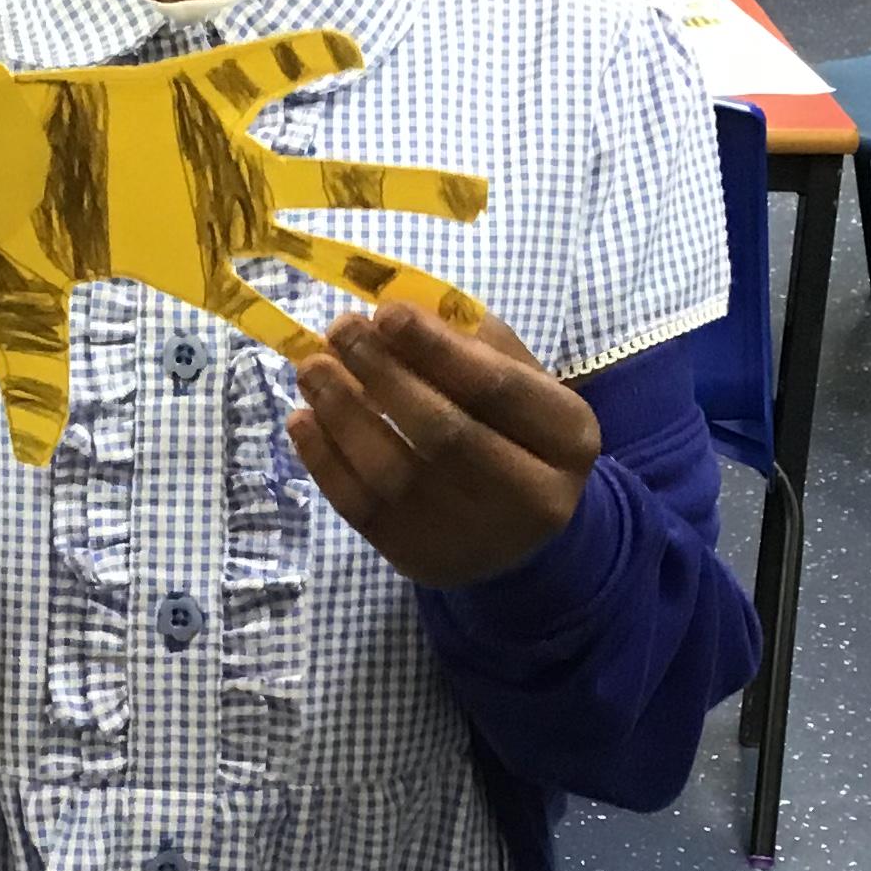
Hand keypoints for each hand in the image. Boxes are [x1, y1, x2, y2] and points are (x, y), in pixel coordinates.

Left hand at [287, 301, 600, 589]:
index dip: (435, 347)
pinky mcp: (420, 560)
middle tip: (339, 331)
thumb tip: (394, 311)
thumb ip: (472, 343)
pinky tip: (303, 420)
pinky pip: (362, 509)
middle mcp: (531, 497)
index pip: (495, 388)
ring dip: (342, 414)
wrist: (523, 536)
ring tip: (312, 369)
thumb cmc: (515, 437)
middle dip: (383, 374)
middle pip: (443, 433)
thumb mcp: (522, 383)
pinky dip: (324, 461)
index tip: (385, 311)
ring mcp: (473, 538)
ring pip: (395, 473)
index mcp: (567, 439)